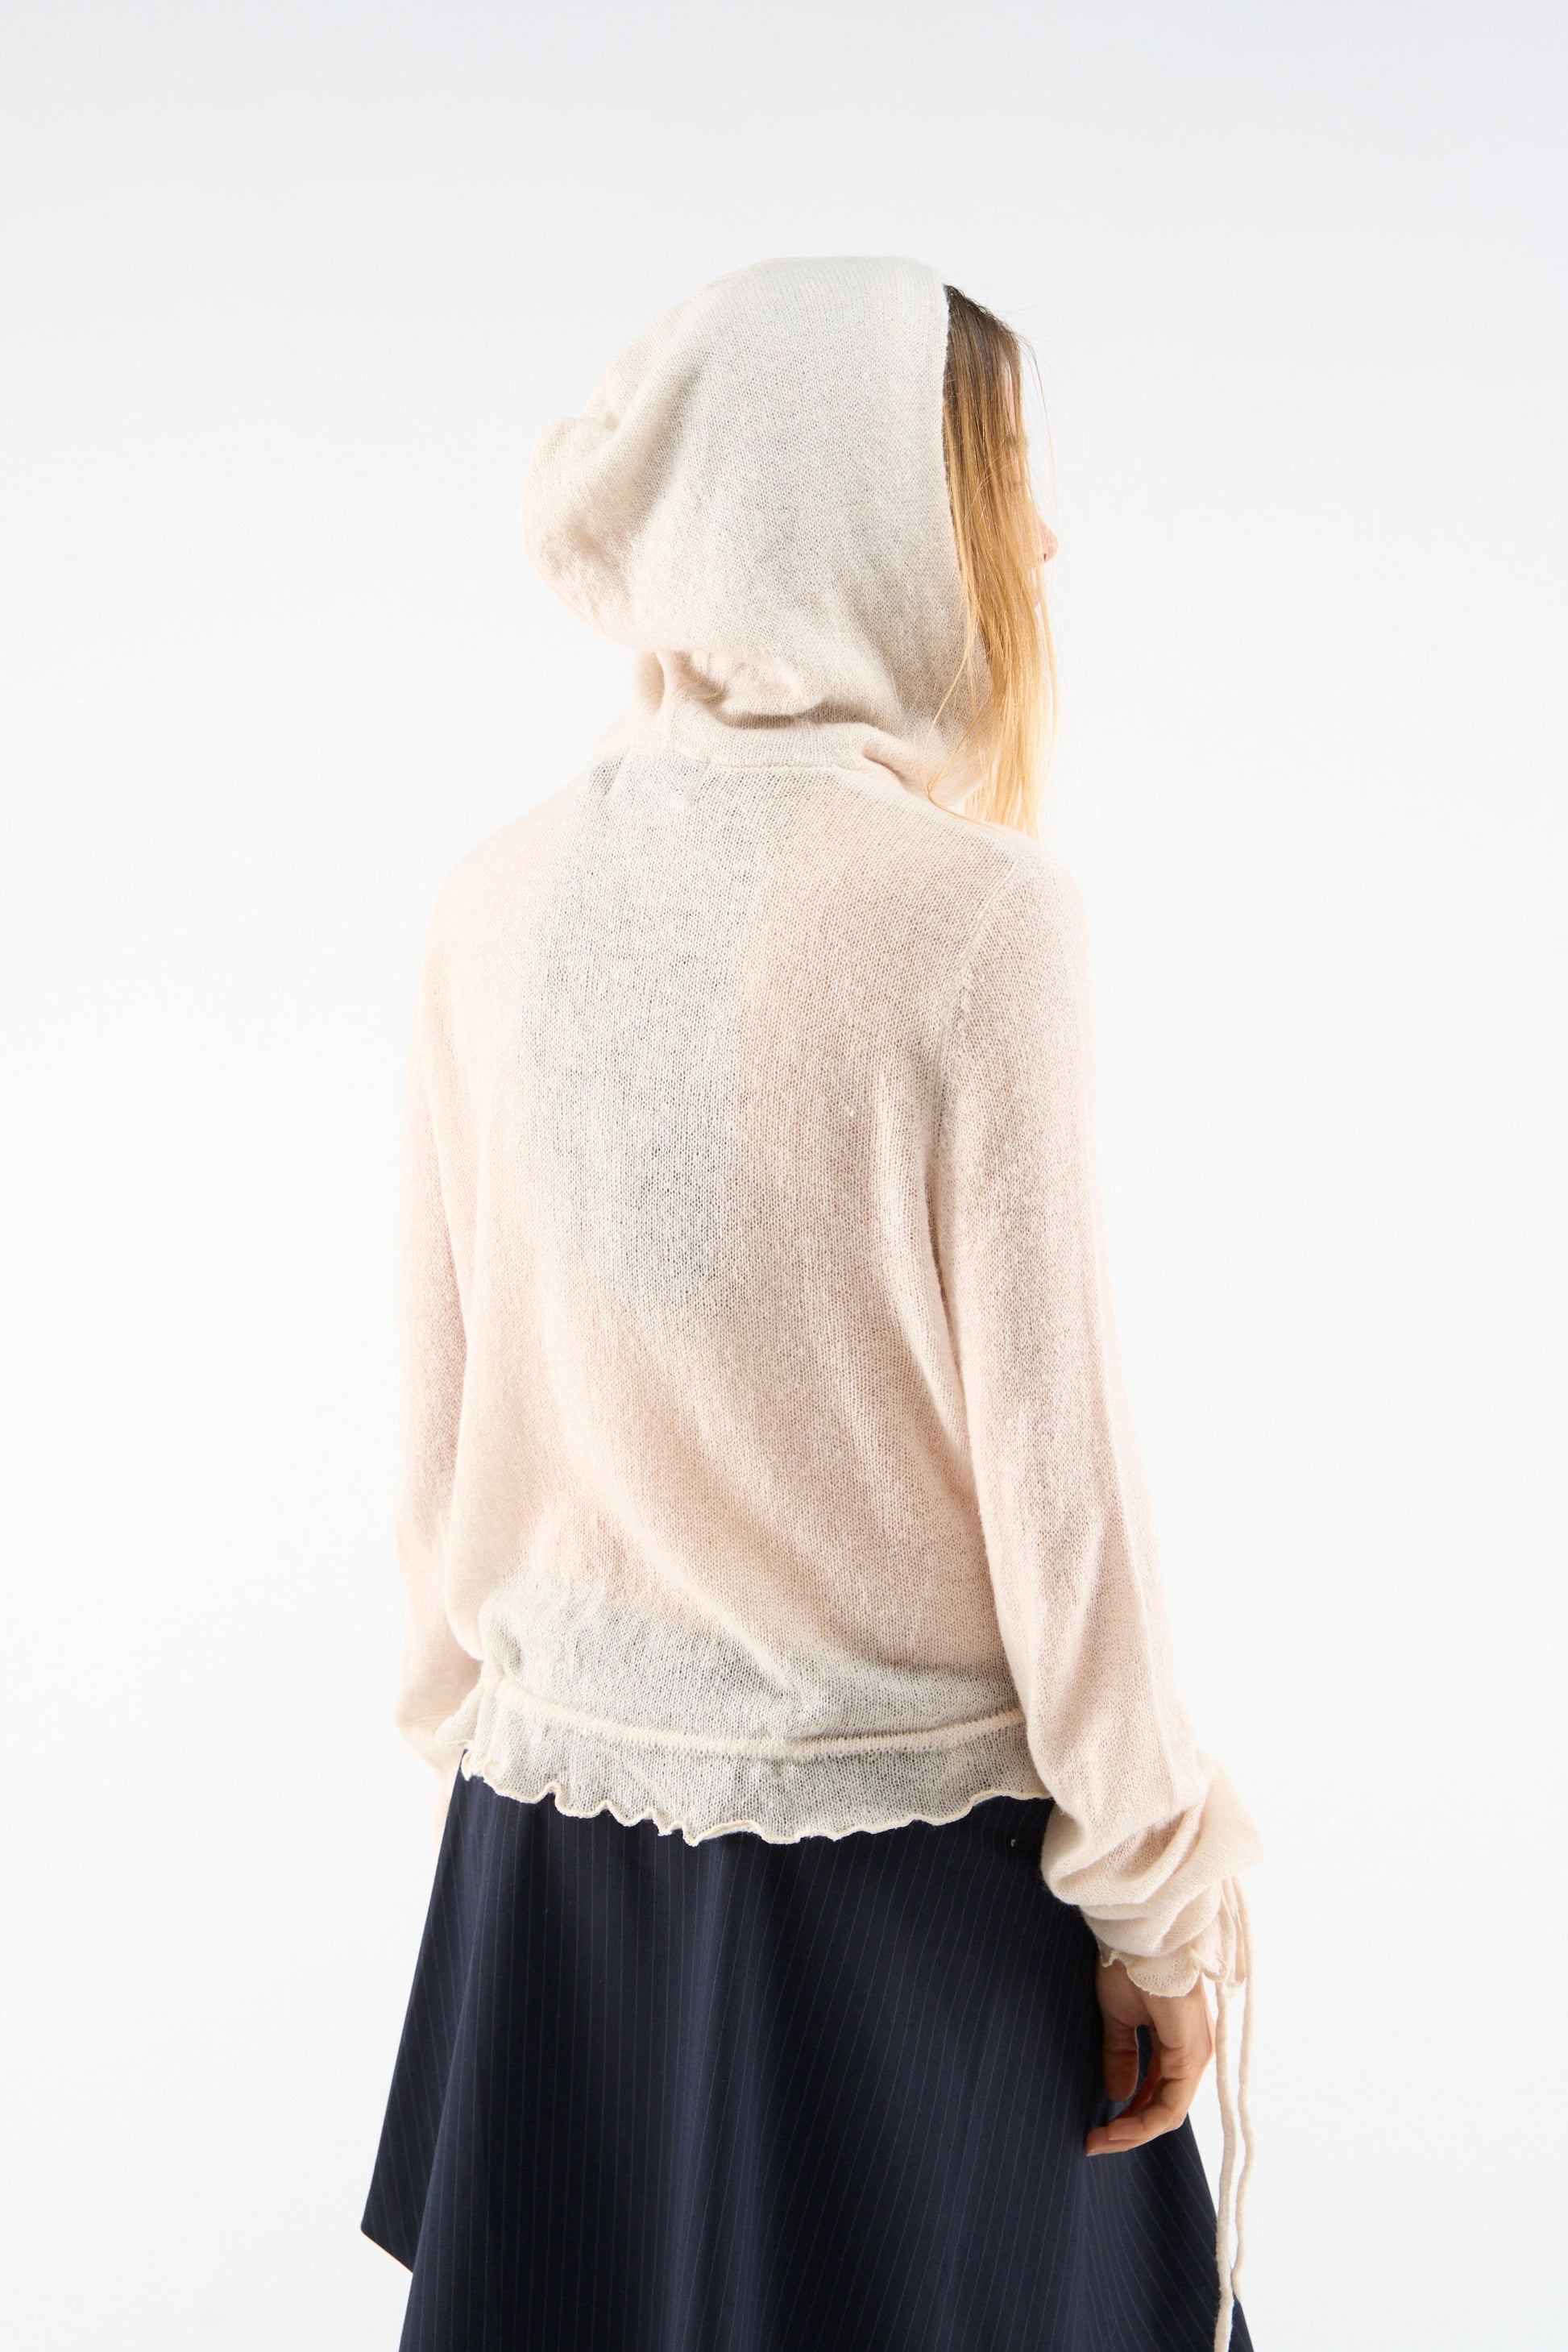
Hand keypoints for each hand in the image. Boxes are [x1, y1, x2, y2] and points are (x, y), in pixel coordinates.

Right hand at [1085, 1956, 1213, 2155]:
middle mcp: (1194, 2053)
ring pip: (1170, 2110)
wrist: (1139, 1938)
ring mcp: (1196, 2054)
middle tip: (1096, 2141)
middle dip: (1130, 2130)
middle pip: (1166, 2108)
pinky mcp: (1191, 2053)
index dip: (1130, 2118)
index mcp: (1180, 2044)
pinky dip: (1144, 2120)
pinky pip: (1173, 2102)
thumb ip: (1121, 2055)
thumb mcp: (1119, 2017)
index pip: (1161, 2095)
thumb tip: (1118, 2094)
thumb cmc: (1129, 1966)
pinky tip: (1117, 2125)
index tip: (1097, 2129)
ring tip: (1102, 2139)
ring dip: (1135, 2130)